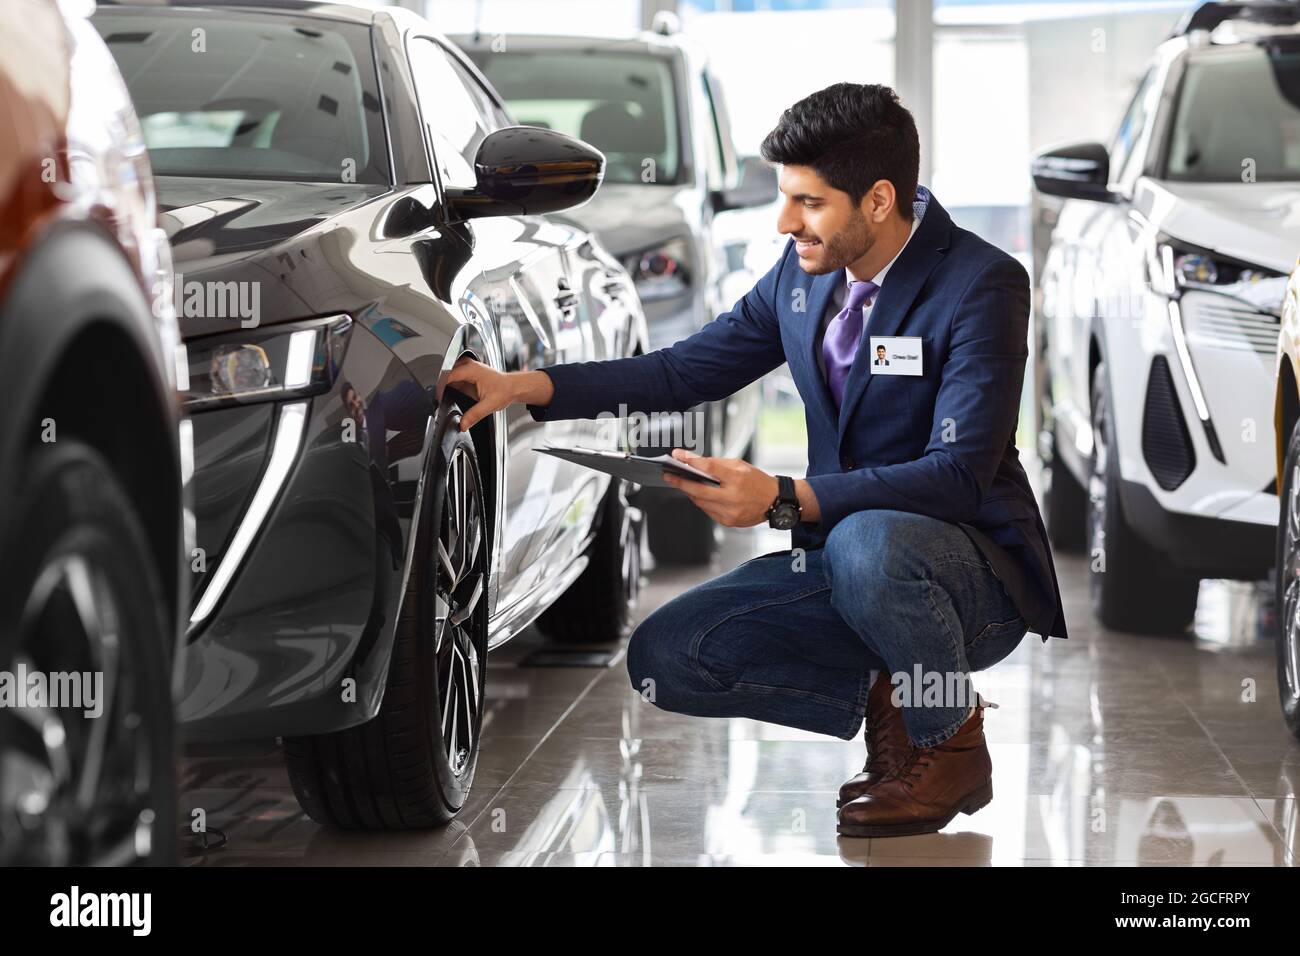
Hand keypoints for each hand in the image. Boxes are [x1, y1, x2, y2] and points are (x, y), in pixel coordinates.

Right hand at [440, 357, 553, 431]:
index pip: (448, 376)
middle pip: (446, 374)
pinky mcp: (468, 374)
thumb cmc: (505, 390)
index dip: (440, 387)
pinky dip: (451, 387)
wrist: (513, 387)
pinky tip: (450, 395)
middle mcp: (468, 366)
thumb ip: (474, 415)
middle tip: (439, 399)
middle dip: (441, 386)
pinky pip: (454, 379)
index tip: (438, 398)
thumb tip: (463, 424)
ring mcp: (468, 369)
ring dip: (445, 386)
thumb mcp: (489, 405)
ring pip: (449, 376)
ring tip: (443, 398)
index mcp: (472, 370)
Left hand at [661, 448, 781, 526]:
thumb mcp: (740, 465)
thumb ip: (717, 464)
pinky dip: (702, 501)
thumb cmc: (758, 481)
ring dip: (690, 492)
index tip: (678, 456)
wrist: (775, 501)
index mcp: (737, 479)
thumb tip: (695, 462)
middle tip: (668, 475)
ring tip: (683, 483)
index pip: (708, 467)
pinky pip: (707, 510)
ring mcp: (730, 512)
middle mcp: (733, 497)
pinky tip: (700, 494)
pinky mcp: (728, 521)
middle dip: (680, 482)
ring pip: (700, 502)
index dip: (690, 461)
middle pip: (698, 490)